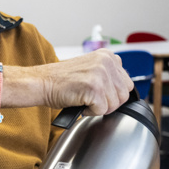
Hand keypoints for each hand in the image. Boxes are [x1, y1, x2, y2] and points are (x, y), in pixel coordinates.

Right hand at [0, 49, 132, 115]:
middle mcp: (106, 62)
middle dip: (108, 102)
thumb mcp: (90, 68)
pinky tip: (79, 103)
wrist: (41, 82)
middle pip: (124, 95)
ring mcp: (101, 74)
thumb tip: (122, 90)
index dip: (113, 94)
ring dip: (99, 108)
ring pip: (114, 104)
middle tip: (91, 100)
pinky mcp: (94, 88)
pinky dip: (90, 112)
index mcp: (108, 56)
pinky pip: (102, 110)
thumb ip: (108, 74)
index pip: (127, 83)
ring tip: (84, 100)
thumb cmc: (62, 80)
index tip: (99, 94)